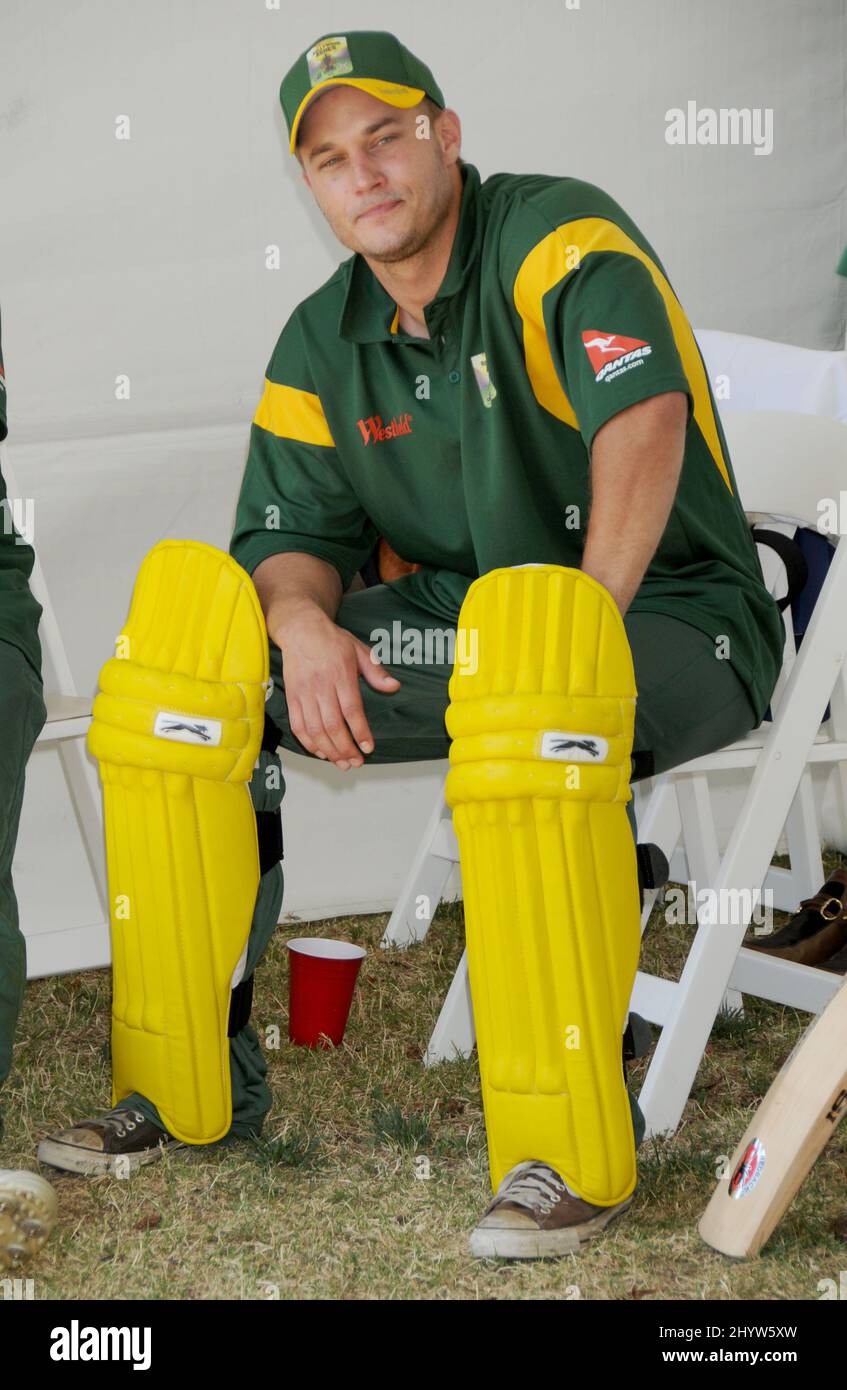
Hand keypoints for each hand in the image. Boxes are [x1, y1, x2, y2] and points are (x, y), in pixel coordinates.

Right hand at [272, 608, 399, 769]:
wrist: (301, 629)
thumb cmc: (332, 641)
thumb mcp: (359, 650)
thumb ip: (376, 671)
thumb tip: (394, 686)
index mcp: (340, 675)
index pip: (351, 710)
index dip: (360, 732)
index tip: (368, 747)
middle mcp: (321, 686)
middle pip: (332, 725)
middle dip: (345, 748)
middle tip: (356, 762)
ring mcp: (304, 693)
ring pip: (315, 729)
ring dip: (329, 750)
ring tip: (342, 763)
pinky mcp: (292, 697)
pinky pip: (298, 725)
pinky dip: (309, 742)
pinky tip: (321, 752)